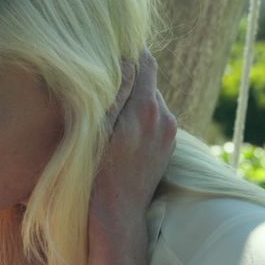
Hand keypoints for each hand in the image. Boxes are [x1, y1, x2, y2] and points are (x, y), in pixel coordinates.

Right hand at [90, 50, 177, 231]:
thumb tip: (124, 60)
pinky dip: (139, 117)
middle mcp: (164, 118)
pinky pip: (155, 120)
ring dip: (133, 99)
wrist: (116, 216)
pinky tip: (121, 131)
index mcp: (145, 109)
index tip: (110, 49)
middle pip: (148, 80)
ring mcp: (168, 134)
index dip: (129, 51)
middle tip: (103, 77)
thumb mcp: (97, 129)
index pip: (144, 61)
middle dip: (129, 76)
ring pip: (151, 100)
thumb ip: (113, 92)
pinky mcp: (168, 147)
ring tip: (110, 108)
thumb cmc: (96, 174)